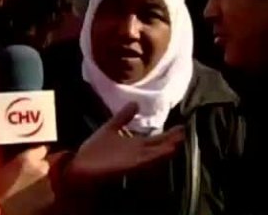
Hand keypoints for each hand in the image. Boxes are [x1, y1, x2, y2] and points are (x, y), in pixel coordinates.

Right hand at [0, 146, 54, 214]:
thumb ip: (1, 152)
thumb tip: (4, 145)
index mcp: (29, 158)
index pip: (42, 147)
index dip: (36, 152)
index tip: (29, 156)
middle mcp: (42, 169)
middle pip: (45, 162)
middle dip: (38, 165)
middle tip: (25, 172)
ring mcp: (48, 184)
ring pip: (47, 176)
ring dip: (40, 178)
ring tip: (27, 185)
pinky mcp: (50, 197)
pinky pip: (48, 190)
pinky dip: (42, 191)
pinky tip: (30, 195)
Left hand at [65, 102, 184, 186]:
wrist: (80, 165)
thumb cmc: (95, 150)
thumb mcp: (111, 128)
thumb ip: (123, 117)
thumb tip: (135, 103)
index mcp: (134, 144)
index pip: (156, 139)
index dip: (169, 133)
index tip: (182, 126)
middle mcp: (138, 152)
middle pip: (159, 145)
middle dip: (173, 140)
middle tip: (187, 132)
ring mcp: (134, 159)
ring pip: (155, 153)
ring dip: (167, 148)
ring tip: (181, 140)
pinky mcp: (129, 165)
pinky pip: (146, 160)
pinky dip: (156, 156)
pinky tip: (166, 151)